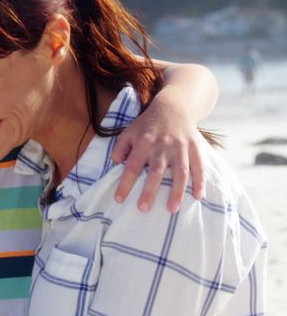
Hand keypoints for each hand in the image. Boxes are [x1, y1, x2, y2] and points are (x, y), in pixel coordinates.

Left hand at [110, 95, 204, 212]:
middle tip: (143, 209)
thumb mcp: (129, 131)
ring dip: (177, 191)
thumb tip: (116, 164)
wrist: (175, 106)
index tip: (119, 199)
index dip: (125, 183)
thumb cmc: (148, 124)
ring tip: (172, 209)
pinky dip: (200, 181)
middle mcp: (162, 145)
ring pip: (180, 172)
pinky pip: (199, 166)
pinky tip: (198, 196)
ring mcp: (180, 147)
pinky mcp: (194, 148)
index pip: (132, 166)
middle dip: (150, 191)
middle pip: (156, 171)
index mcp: (144, 142)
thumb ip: (120, 148)